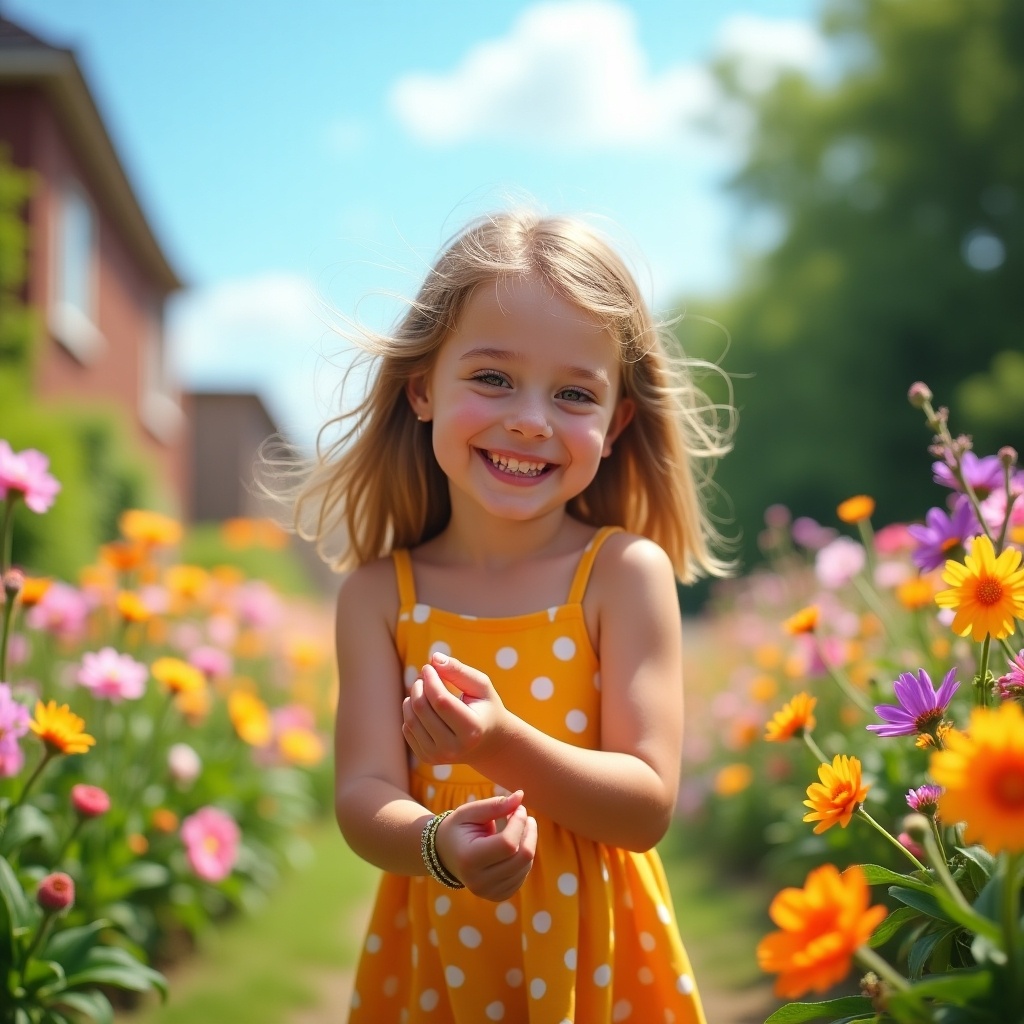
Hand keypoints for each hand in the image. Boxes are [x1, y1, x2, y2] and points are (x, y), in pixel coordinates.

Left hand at [402, 652, 511, 766]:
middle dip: (419, 685)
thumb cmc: (485, 708)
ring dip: (412, 697)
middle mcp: (453, 748)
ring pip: (410, 719)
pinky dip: (411, 712)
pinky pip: (407, 729)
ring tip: (424, 688)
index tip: (429, 666)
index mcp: (471, 730)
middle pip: (422, 709)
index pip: (440, 701)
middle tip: (426, 675)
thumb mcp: (481, 686)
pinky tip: (425, 706)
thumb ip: (459, 671)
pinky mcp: (426, 758)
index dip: (430, 680)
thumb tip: (434, 658)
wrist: (488, 743)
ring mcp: (438, 756)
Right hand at [433, 790, 536, 901]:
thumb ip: (495, 805)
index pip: (508, 844)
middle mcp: (479, 881)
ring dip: (528, 842)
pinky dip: (524, 857)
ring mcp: (489, 892)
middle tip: (523, 814)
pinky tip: (515, 845)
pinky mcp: (499, 895)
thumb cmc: (458, 828)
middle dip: (529, 831)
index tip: (519, 808)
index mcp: (469, 859)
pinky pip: (523, 874)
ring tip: (519, 826)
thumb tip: (521, 796)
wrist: (444, 855)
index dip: (519, 823)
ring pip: (526, 865)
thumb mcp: (470, 812)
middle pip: (522, 857)